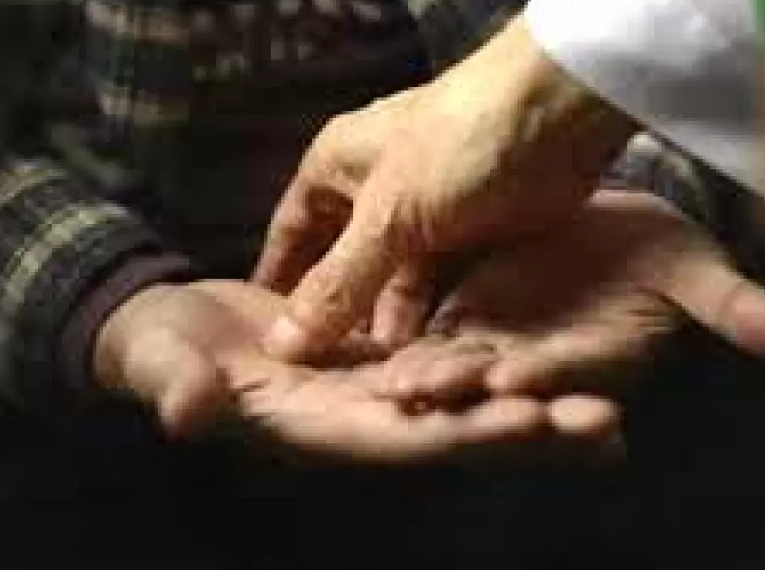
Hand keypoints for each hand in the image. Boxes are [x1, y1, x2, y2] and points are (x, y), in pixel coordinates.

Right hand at [102, 279, 620, 460]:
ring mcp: (374, 385)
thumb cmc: (157, 351)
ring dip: (529, 394)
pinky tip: (550, 352)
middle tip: (606, 423)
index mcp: (316, 426)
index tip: (527, 424)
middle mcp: (359, 415)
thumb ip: (178, 385)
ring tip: (608, 394)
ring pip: (461, 391)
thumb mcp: (163, 361)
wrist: (171, 326)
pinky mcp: (379, 353)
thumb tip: (190, 413)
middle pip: (452, 423)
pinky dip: (495, 358)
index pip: (398, 437)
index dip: (460, 434)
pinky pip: (445, 354)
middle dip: (523, 426)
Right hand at [254, 17, 637, 360]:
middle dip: (336, 312)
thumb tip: (281, 345)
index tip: (268, 339)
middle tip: (325, 374)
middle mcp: (372, 189)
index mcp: (335, 167)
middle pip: (342, 262)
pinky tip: (420, 351)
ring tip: (373, 374)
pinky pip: (435, 280)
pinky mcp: (468, 231)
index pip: (291, 235)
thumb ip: (337, 285)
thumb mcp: (386, 218)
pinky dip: (426, 311)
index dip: (278, 284)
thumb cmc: (456, 147)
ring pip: (389, 277)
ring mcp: (422, 211)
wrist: (562, 110)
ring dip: (383, 318)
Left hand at [373, 190, 764, 404]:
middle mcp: (540, 358)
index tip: (519, 378)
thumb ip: (727, 305)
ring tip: (396, 382)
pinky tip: (370, 337)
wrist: (609, 230)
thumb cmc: (654, 252)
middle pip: (500, 375)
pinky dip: (401, 327)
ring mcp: (495, 338)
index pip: (569, 370)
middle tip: (429, 393)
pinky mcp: (459, 312)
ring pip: (453, 358)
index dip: (547, 375)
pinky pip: (424, 322)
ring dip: (426, 371)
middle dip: (466, 386)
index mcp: (594, 356)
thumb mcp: (689, 269)